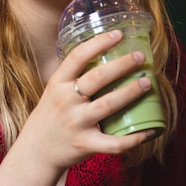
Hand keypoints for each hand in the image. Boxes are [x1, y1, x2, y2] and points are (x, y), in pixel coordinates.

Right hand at [20, 29, 153, 173]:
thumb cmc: (50, 115)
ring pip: (108, 105)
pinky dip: (134, 138)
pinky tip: (150, 130)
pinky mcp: (85, 144)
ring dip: (130, 92)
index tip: (118, 34)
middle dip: (122, 65)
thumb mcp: (54, 90)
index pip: (78, 56)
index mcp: (57, 83)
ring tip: (147, 83)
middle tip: (140, 56)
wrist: (36, 151)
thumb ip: (73, 74)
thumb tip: (102, 50)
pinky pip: (114, 143)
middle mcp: (66, 101)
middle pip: (97, 77)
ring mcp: (76, 123)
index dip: (99, 43)